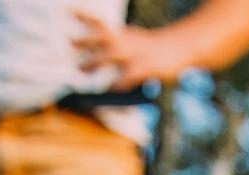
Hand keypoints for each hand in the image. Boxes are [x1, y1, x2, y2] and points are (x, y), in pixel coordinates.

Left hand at [72, 13, 194, 88]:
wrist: (180, 47)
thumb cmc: (152, 48)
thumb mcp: (133, 40)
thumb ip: (116, 44)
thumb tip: (95, 60)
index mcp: (123, 35)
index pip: (99, 23)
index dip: (84, 17)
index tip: (67, 11)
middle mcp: (127, 41)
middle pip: (102, 37)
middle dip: (85, 40)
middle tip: (69, 42)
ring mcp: (136, 54)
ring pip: (112, 54)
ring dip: (95, 61)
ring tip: (81, 69)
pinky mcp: (147, 67)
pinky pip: (130, 75)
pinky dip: (120, 82)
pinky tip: (112, 88)